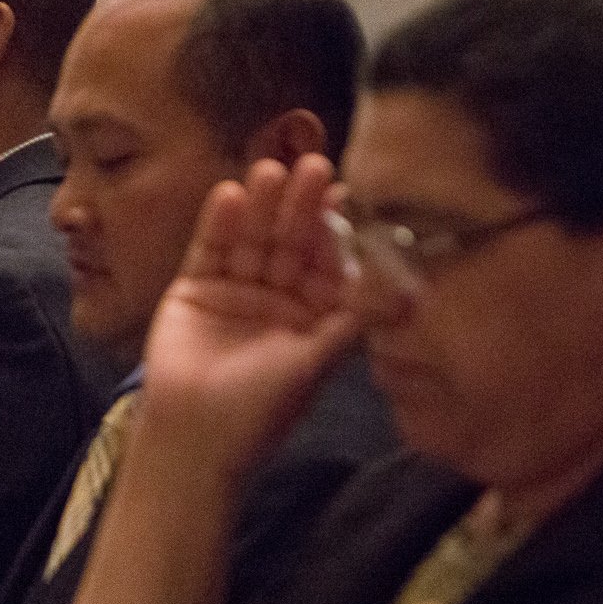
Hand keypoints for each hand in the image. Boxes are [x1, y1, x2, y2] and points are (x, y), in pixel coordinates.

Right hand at [142, 155, 359, 475]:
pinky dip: (217, 225)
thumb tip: (409, 292)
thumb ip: (352, 320)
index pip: (326, 262)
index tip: (344, 192)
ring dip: (260, 206)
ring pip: (251, 240)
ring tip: (268, 170)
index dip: (333, 229)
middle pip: (290, 243)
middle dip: (300, 208)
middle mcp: (276, 298)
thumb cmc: (262, 408)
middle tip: (312, 165)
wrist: (195, 438)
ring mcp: (234, 291)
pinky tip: (228, 195)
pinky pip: (209, 250)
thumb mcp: (317, 362)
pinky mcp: (193, 289)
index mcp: (312, 317)